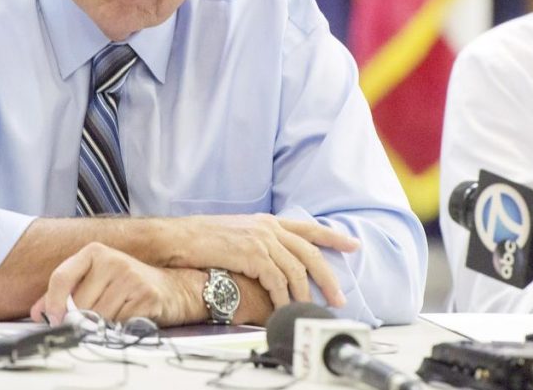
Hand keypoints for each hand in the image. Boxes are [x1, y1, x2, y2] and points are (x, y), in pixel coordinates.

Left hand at [30, 242, 201, 326]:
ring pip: (97, 317)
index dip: (52, 303)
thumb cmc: (126, 286)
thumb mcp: (95, 281)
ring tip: (115, 314)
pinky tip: (128, 316)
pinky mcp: (146, 296)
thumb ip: (64, 293)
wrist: (171, 288)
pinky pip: (117, 324)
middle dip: (81, 319)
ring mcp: (131, 276)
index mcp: (95, 252)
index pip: (61, 277)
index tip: (54, 319)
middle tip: (93, 318)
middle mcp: (113, 259)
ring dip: (101, 325)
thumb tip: (38, 313)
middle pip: (79, 304)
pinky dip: (118, 328)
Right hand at [162, 214, 358, 309]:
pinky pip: (277, 280)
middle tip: (339, 297)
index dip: (333, 237)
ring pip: (296, 270)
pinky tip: (283, 307)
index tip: (353, 244)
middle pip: (309, 253)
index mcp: (268, 221)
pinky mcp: (252, 255)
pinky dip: (282, 297)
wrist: (179, 238)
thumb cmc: (203, 240)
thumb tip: (275, 261)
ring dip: (304, 294)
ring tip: (308, 310)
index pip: (309, 228)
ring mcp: (261, 240)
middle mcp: (268, 227)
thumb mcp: (239, 233)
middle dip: (328, 277)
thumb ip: (260, 242)